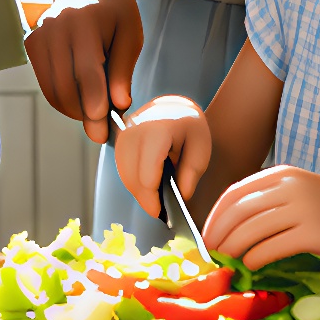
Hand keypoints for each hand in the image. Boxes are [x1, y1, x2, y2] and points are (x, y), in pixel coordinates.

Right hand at [27, 0, 143, 143]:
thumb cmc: (114, 8)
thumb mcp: (130, 33)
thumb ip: (123, 69)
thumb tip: (120, 104)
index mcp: (86, 21)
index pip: (87, 70)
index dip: (95, 100)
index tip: (102, 122)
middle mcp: (56, 28)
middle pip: (66, 85)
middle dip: (84, 113)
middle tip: (102, 129)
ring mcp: (40, 35)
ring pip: (53, 89)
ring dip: (73, 109)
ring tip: (95, 111)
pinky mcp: (31, 44)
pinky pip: (45, 84)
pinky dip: (61, 98)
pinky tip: (79, 96)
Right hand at [111, 95, 211, 217]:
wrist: (174, 106)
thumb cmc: (189, 127)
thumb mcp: (200, 149)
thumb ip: (191, 174)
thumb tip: (180, 198)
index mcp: (157, 130)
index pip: (147, 175)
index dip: (152, 199)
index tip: (160, 212)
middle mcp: (135, 130)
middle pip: (132, 177)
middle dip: (144, 198)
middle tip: (158, 211)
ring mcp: (124, 133)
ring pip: (124, 174)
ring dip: (137, 191)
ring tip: (153, 200)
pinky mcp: (119, 138)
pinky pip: (121, 167)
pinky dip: (132, 181)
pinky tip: (146, 187)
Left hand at [199, 166, 319, 269]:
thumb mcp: (302, 191)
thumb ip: (272, 199)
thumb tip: (231, 224)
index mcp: (283, 174)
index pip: (234, 193)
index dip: (214, 216)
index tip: (206, 235)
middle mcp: (289, 187)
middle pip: (238, 211)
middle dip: (217, 234)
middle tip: (209, 253)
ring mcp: (302, 209)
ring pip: (250, 230)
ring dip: (231, 249)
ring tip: (225, 262)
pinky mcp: (312, 233)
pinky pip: (271, 248)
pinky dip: (253, 259)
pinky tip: (249, 266)